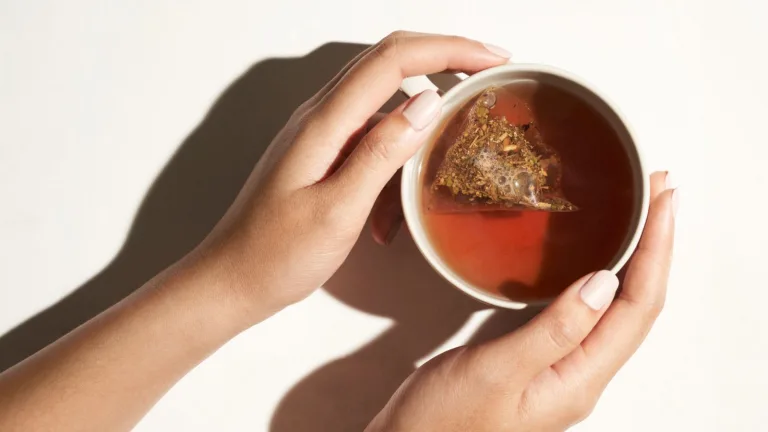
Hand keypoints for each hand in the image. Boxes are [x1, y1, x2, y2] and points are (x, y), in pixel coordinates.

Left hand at [193, 32, 510, 320]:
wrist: (231, 281)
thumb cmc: (277, 255)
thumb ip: (382, 152)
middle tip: (490, 77)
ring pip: (383, 104)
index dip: (448, 49)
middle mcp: (320, 116)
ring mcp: (320, 134)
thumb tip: (428, 100)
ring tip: (446, 158)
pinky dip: (395, 163)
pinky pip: (370, 140)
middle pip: (389, 63)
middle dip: (444, 60)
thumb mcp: (337, 209)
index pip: (393, 60)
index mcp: (324, 123)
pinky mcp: (322, 154)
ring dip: (419, 126)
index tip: (493, 59)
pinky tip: (393, 213)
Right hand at [366, 172, 676, 431]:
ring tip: (639, 213)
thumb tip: (605, 282)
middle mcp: (580, 375)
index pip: (638, 308)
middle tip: (659, 190)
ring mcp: (563, 368)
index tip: (662, 200)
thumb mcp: (496, 372)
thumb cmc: (443, 422)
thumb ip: (553, 331)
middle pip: (637, 304)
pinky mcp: (542, 358)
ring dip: (633, 257)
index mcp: (578, 381)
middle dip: (655, 245)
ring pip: (616, 307)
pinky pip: (586, 312)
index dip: (657, 250)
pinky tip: (594, 256)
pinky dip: (599, 274)